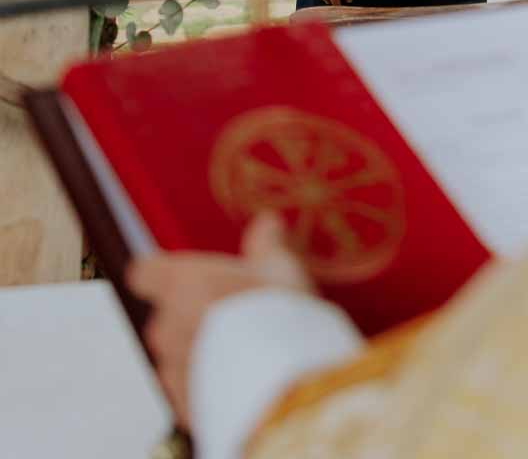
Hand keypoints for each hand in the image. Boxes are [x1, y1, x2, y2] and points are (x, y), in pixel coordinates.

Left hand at [127, 212, 314, 426]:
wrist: (282, 384)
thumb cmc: (277, 315)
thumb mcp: (281, 269)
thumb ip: (265, 245)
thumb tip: (267, 222)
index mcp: (180, 283)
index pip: (143, 272)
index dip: (160, 274)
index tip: (184, 277)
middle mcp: (165, 325)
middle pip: (165, 317)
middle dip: (191, 317)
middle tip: (232, 317)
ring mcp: (170, 370)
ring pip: (176, 355)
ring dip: (198, 353)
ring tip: (241, 354)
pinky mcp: (181, 406)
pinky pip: (187, 389)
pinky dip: (205, 385)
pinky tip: (239, 381)